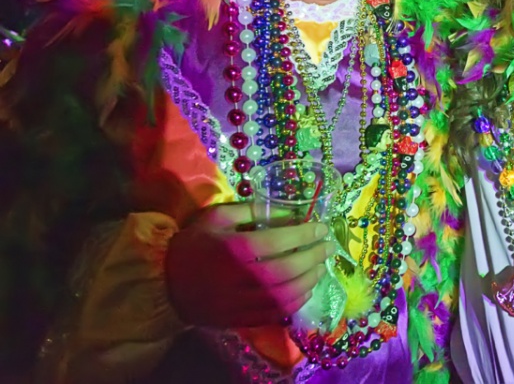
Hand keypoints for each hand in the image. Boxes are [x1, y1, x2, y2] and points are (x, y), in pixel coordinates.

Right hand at [164, 202, 333, 328]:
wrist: (165, 283)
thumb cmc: (194, 244)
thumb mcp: (217, 217)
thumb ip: (252, 211)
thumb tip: (290, 212)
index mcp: (231, 249)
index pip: (276, 242)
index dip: (304, 235)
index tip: (322, 228)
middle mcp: (237, 279)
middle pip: (285, 271)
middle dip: (313, 258)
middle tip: (329, 246)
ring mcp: (238, 303)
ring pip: (284, 296)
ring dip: (309, 281)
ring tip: (322, 266)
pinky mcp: (239, 319)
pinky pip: (275, 314)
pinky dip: (296, 302)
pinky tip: (306, 288)